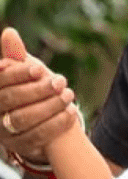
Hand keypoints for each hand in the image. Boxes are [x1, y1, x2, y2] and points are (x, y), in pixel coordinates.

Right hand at [0, 27, 75, 162]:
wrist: (39, 122)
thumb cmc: (29, 91)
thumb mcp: (23, 74)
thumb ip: (16, 57)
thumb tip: (10, 32)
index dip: (18, 74)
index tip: (40, 68)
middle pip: (11, 100)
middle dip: (37, 90)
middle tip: (60, 81)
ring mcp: (5, 132)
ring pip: (24, 119)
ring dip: (49, 106)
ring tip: (69, 95)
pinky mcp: (21, 146)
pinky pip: (38, 137)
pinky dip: (56, 124)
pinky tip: (70, 112)